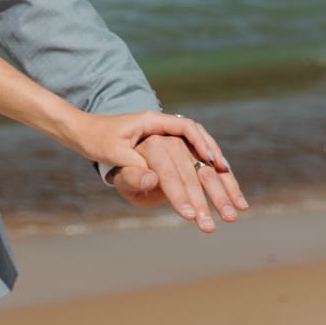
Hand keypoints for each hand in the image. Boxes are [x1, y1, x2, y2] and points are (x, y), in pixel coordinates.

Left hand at [79, 112, 248, 233]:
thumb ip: (129, 165)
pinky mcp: (171, 151)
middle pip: (199, 148)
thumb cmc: (96, 139)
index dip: (202, 144)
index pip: (185, 128)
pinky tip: (225, 191)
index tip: (214, 164)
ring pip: (203, 158)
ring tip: (239, 202)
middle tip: (231, 203)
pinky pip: (197, 163)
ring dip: (222, 179)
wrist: (86, 131)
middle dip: (217, 176)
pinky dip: (211, 177)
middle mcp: (166, 128)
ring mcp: (170, 140)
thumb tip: (153, 180)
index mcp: (152, 121)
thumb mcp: (109, 152)